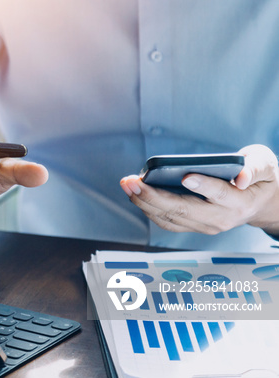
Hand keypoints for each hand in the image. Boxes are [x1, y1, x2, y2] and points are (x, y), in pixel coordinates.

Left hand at [120, 144, 278, 235]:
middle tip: (132, 181)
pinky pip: (167, 221)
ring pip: (170, 218)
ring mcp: (205, 226)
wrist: (261, 203)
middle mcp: (221, 219)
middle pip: (184, 209)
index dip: (203, 186)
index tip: (186, 175)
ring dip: (144, 202)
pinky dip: (148, 208)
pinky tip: (134, 193)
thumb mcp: (265, 165)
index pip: (221, 195)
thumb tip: (239, 177)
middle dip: (154, 196)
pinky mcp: (193, 226)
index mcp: (240, 202)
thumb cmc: (260, 178)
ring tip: (127, 184)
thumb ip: (255, 168)